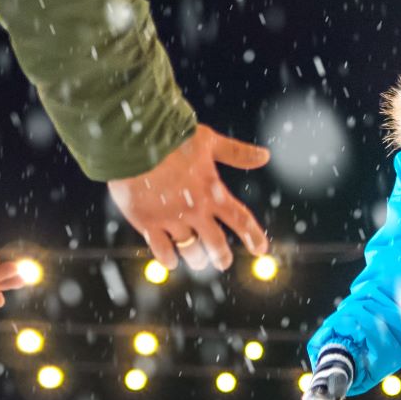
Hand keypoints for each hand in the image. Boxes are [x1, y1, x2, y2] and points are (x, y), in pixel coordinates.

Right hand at [107, 125, 269, 271]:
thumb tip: (265, 156)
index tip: (261, 250)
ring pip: (190, 250)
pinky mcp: (147, 222)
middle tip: (223, 262)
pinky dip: (168, 259)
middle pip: (215, 243)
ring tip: (198, 261)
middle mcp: (195, 210)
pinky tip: (171, 262)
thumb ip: (236, 153)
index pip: (240, 219)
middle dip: (221, 256)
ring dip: (196, 259)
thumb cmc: (172, 137)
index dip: (253, 237)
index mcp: (212, 191)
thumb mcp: (209, 142)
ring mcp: (171, 219)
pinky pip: (161, 250)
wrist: (135, 140)